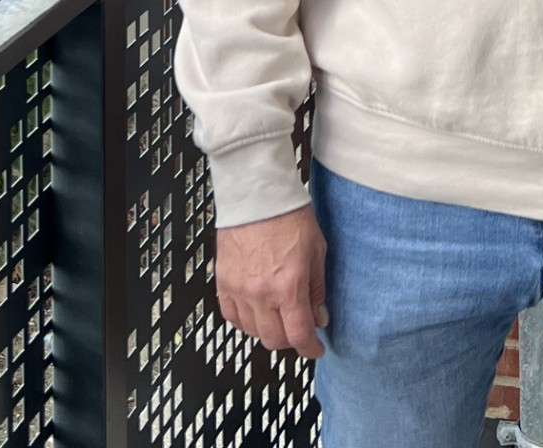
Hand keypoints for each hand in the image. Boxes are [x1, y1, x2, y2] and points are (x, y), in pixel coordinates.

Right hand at [216, 205, 328, 355]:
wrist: (256, 193)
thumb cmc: (288, 214)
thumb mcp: (316, 250)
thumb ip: (317, 289)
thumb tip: (319, 317)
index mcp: (288, 287)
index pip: (299, 336)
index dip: (310, 348)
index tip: (315, 349)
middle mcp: (261, 294)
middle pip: (274, 339)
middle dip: (290, 339)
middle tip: (298, 328)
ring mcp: (239, 290)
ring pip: (252, 332)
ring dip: (268, 330)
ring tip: (278, 315)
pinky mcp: (222, 282)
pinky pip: (231, 316)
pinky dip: (245, 320)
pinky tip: (255, 310)